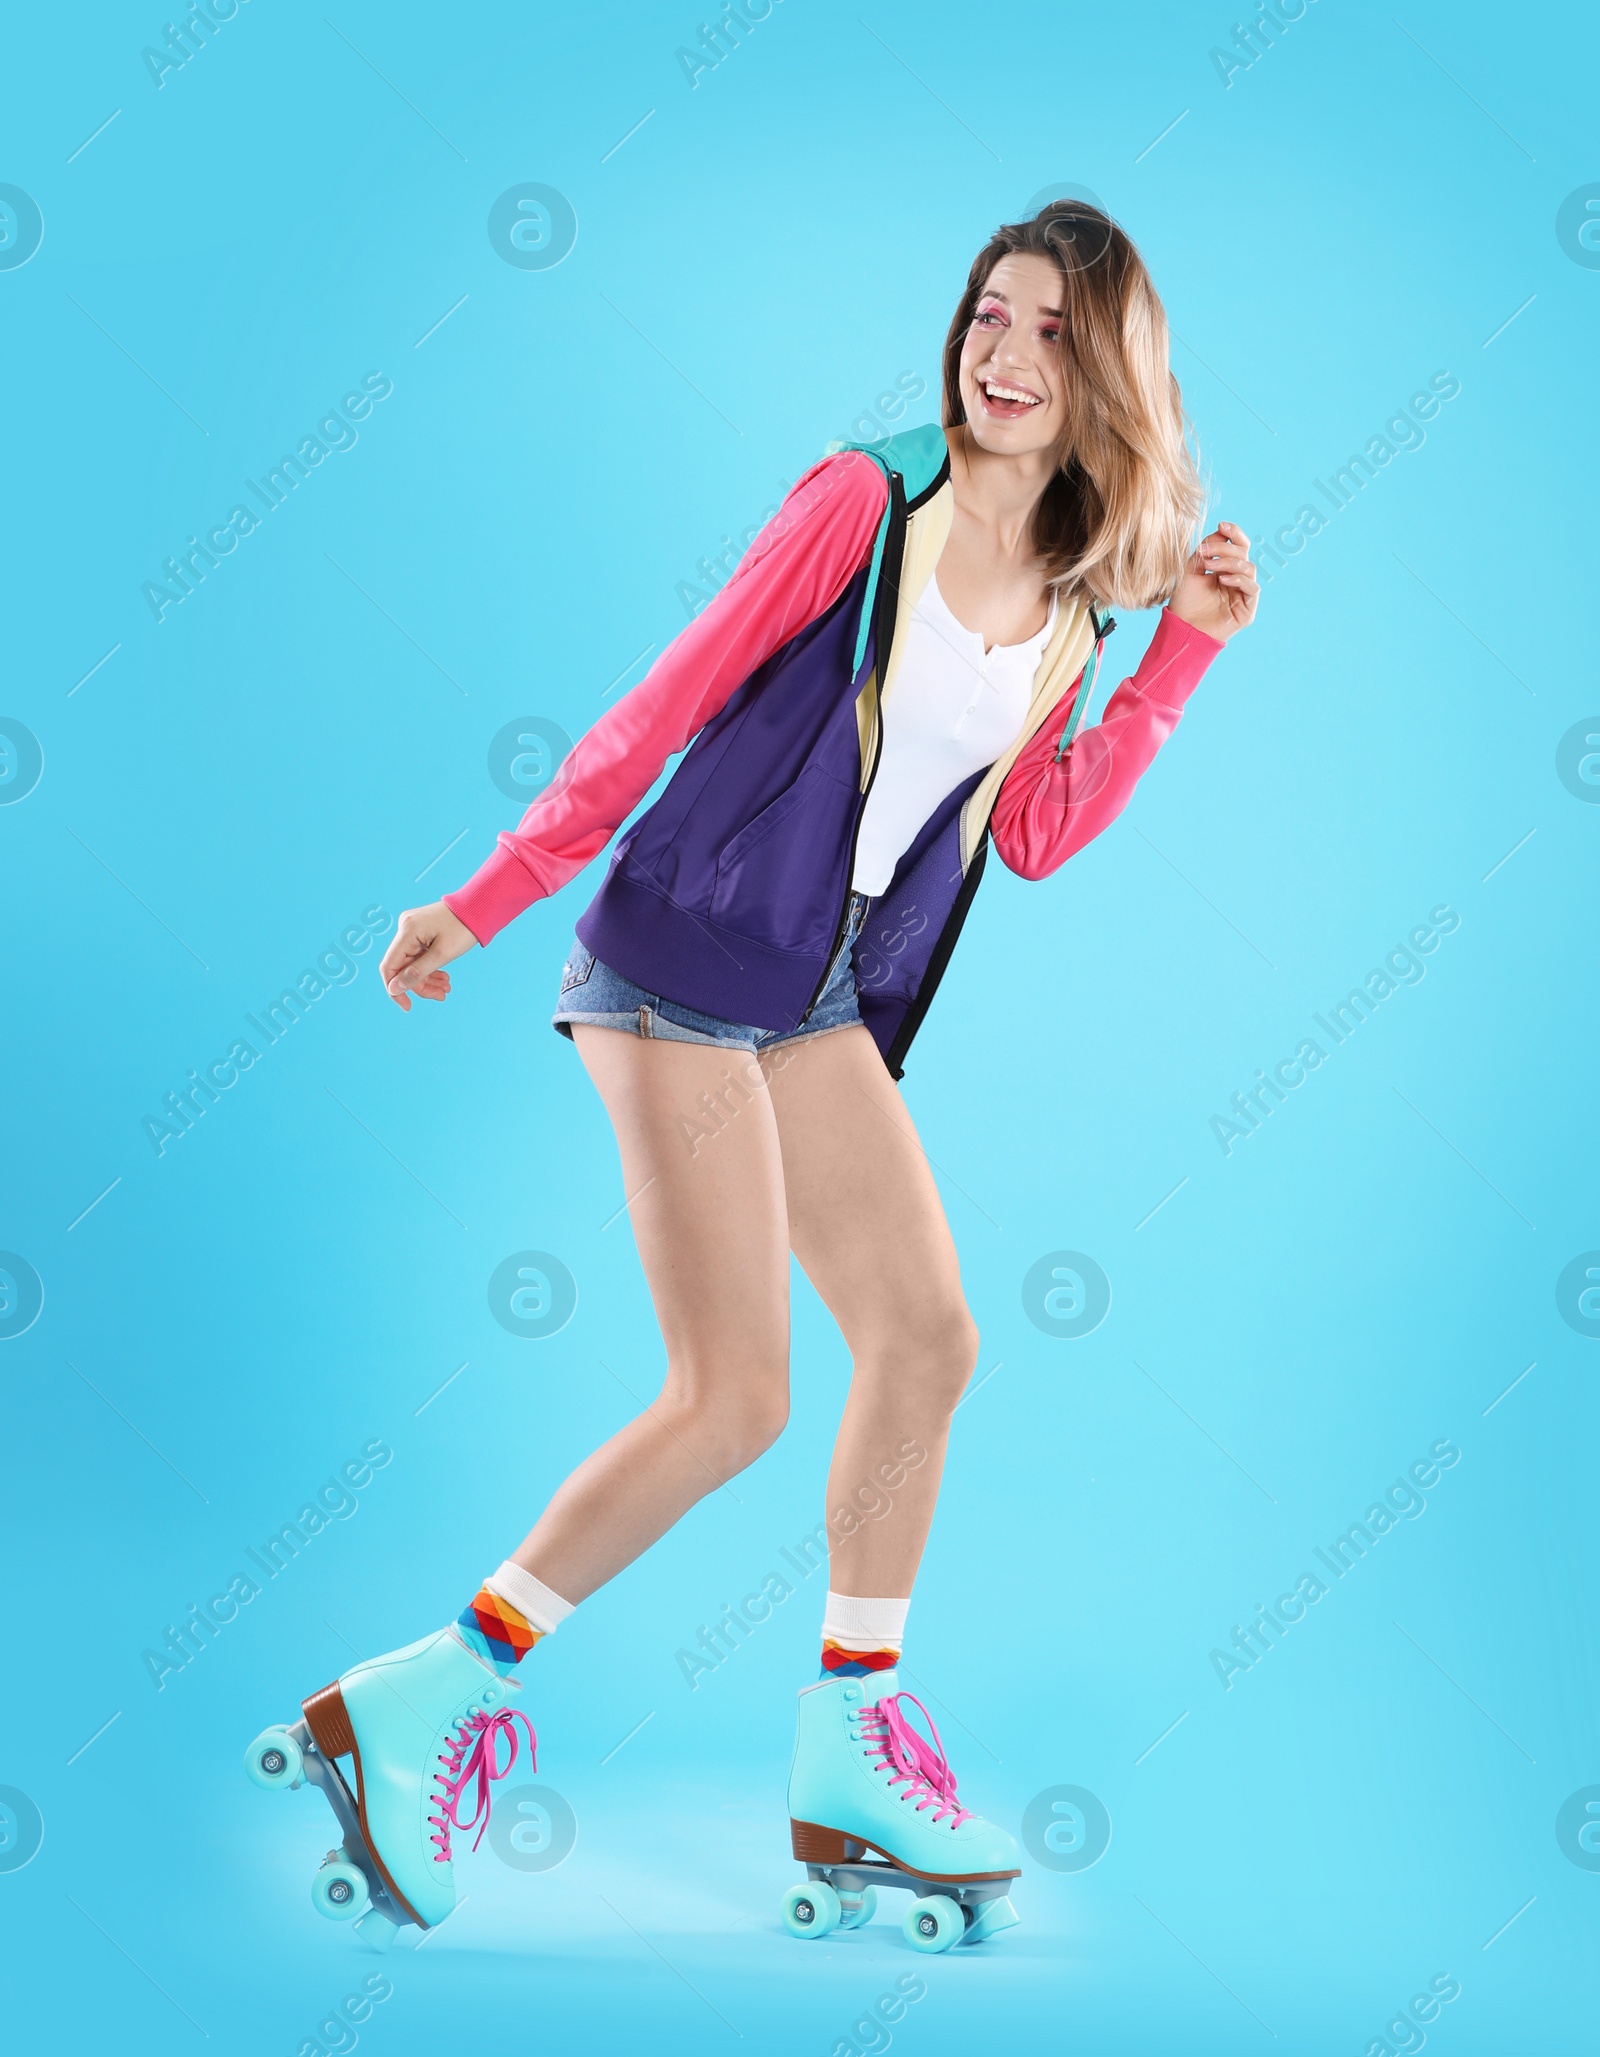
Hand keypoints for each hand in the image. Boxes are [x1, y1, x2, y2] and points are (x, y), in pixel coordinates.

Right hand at [379, 901, 477, 1010]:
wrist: (479, 907)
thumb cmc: (464, 927)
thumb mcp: (442, 954)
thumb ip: (417, 972)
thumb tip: (393, 989)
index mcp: (407, 931)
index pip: (389, 966)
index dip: (395, 989)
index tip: (408, 1006)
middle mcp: (405, 928)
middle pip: (403, 967)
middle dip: (420, 984)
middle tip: (441, 996)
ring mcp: (412, 929)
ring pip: (413, 963)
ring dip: (428, 978)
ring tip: (446, 989)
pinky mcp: (420, 932)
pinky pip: (419, 955)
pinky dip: (430, 968)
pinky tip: (444, 978)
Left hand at [1169, 521, 1258, 642]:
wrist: (1181, 628)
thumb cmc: (1185, 602)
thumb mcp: (1191, 570)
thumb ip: (1205, 551)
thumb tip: (1220, 530)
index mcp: (1227, 569)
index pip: (1239, 546)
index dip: (1234, 533)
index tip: (1221, 524)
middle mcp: (1238, 580)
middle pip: (1243, 553)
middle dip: (1225, 548)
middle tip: (1205, 550)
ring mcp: (1244, 594)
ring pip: (1249, 568)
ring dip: (1228, 562)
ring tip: (1209, 566)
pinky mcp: (1248, 610)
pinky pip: (1252, 588)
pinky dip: (1238, 580)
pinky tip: (1222, 579)